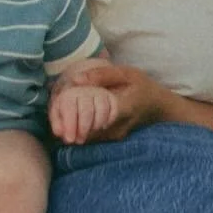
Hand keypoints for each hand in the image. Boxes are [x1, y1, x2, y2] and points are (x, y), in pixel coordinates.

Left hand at [51, 61, 169, 142]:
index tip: (61, 112)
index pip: (94, 117)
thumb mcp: (126, 73)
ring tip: (58, 121)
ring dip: (73, 130)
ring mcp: (116, 136)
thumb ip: (102, 75)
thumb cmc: (142, 86)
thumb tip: (76, 80)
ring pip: (88, 137)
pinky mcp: (114, 140)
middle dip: (69, 125)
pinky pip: (93, 138)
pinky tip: (71, 123)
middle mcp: (118, 127)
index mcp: (122, 107)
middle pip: (86, 131)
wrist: (159, 107)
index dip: (74, 117)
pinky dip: (80, 131)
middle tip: (53, 118)